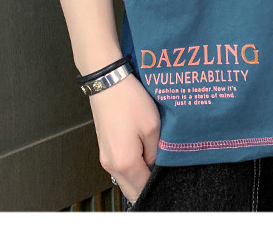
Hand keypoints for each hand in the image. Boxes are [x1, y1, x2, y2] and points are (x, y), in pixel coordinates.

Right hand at [89, 72, 160, 203]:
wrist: (107, 82)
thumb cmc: (129, 100)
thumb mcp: (152, 126)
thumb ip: (155, 151)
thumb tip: (153, 163)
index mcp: (125, 162)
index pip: (143, 189)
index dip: (157, 185)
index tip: (167, 176)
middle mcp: (111, 166)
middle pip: (132, 190)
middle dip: (146, 184)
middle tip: (162, 170)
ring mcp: (106, 158)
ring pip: (125, 179)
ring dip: (139, 175)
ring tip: (153, 158)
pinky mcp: (105, 149)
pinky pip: (120, 167)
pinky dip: (132, 166)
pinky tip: (142, 150)